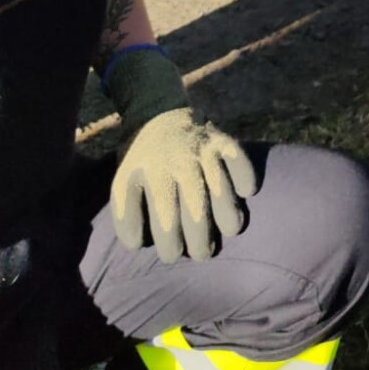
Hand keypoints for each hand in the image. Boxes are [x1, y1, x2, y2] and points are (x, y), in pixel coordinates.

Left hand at [111, 107, 257, 262]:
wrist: (157, 113)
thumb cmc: (142, 161)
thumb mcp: (122, 183)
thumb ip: (126, 215)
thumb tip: (137, 245)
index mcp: (151, 174)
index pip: (164, 219)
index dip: (170, 244)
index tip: (173, 256)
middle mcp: (179, 162)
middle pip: (196, 209)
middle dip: (201, 240)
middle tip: (203, 254)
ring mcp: (203, 150)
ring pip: (221, 187)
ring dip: (228, 215)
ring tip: (230, 230)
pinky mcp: (223, 140)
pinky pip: (239, 159)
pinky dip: (245, 176)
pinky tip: (246, 193)